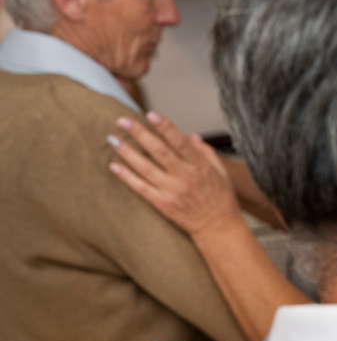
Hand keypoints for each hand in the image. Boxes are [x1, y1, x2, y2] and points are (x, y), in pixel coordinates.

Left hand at [107, 112, 240, 238]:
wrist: (218, 226)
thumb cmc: (221, 197)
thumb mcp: (221, 171)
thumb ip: (206, 152)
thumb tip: (190, 135)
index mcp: (200, 166)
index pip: (180, 142)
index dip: (165, 127)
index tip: (150, 114)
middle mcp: (185, 177)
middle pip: (159, 151)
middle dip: (140, 134)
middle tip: (122, 121)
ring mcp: (172, 191)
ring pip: (145, 168)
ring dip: (127, 153)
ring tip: (112, 139)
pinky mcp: (163, 204)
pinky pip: (141, 188)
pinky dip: (126, 177)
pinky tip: (114, 166)